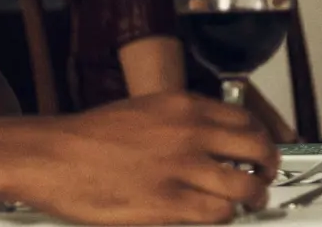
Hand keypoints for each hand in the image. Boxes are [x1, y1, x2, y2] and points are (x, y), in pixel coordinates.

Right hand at [17, 92, 277, 223]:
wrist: (53, 155)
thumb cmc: (91, 136)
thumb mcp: (146, 109)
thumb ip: (182, 120)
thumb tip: (212, 136)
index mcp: (184, 106)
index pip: (245, 119)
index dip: (262, 138)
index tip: (263, 148)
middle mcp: (190, 132)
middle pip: (256, 149)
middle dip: (268, 166)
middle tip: (266, 176)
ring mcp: (181, 169)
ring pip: (244, 185)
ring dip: (253, 196)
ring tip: (250, 201)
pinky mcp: (168, 203)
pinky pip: (218, 213)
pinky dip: (226, 216)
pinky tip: (221, 215)